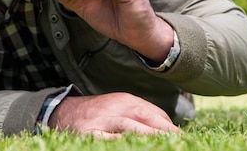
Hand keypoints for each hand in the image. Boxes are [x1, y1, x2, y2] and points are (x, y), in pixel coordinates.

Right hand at [49, 92, 180, 137]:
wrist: (62, 113)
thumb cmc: (98, 115)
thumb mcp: (119, 109)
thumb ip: (142, 116)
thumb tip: (171, 131)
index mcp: (125, 100)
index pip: (153, 113)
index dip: (169, 127)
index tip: (184, 140)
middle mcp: (114, 108)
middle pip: (144, 118)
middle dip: (164, 132)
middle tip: (179, 144)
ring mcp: (101, 121)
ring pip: (129, 127)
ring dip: (149, 137)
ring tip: (164, 145)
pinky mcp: (88, 135)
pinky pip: (108, 140)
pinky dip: (121, 143)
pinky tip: (133, 146)